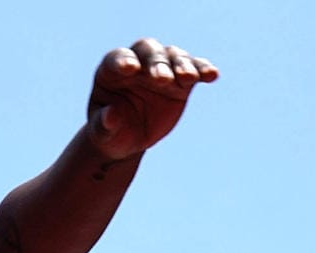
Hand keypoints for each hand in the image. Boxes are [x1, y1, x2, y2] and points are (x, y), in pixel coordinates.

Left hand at [87, 38, 218, 160]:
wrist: (128, 138)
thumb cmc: (110, 133)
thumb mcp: (103, 133)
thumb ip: (103, 125)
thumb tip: (110, 116)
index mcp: (111, 70)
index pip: (117, 58)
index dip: (123, 61)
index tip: (129, 69)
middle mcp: (137, 63)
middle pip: (148, 52)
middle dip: (156, 63)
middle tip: (162, 80)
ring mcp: (161, 69)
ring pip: (173, 56)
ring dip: (182, 64)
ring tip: (189, 78)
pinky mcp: (182, 81)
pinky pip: (195, 70)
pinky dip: (203, 70)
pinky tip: (212, 75)